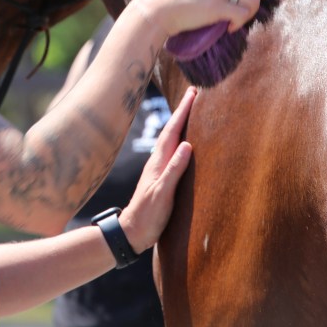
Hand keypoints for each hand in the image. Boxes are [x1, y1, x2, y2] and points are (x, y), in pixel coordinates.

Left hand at [117, 87, 196, 252]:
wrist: (132, 232)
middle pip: (171, 130)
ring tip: (190, 111)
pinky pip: (172, 151)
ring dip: (180, 123)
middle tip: (194, 94)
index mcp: (159, 162)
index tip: (194, 94)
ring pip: (171, 139)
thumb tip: (187, 144)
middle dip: (183, 111)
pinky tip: (183, 142)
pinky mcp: (161, 177)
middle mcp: (158, 161)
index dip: (183, 112)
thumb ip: (174, 170)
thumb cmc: (148, 215)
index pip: (173, 131)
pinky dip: (179, 140)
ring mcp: (158, 169)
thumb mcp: (162, 193)